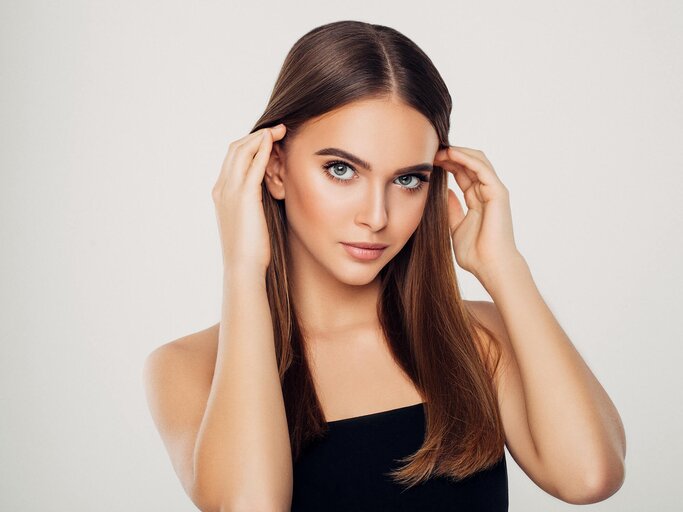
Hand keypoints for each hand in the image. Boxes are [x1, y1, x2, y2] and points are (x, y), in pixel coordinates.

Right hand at [212, 123, 286, 274]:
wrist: (243, 267)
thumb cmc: (251, 250)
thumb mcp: (250, 220)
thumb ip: (254, 203)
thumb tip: (269, 195)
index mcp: (221, 193)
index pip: (233, 159)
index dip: (251, 145)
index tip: (270, 139)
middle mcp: (222, 188)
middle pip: (235, 149)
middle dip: (256, 135)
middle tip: (278, 128)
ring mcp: (230, 191)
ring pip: (242, 151)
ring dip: (261, 137)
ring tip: (280, 130)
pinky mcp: (243, 196)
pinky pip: (253, 165)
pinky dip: (262, 149)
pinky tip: (274, 141)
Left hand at [433, 146, 520, 279]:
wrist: (490, 266)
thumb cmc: (476, 254)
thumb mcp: (456, 227)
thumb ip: (452, 209)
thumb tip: (445, 193)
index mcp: (478, 200)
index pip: (462, 174)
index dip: (447, 164)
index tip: (428, 160)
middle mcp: (487, 193)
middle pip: (469, 164)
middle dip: (450, 155)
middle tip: (431, 150)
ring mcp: (494, 191)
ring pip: (477, 161)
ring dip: (457, 153)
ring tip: (439, 149)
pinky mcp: (498, 192)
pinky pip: (481, 168)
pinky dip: (466, 158)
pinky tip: (451, 154)